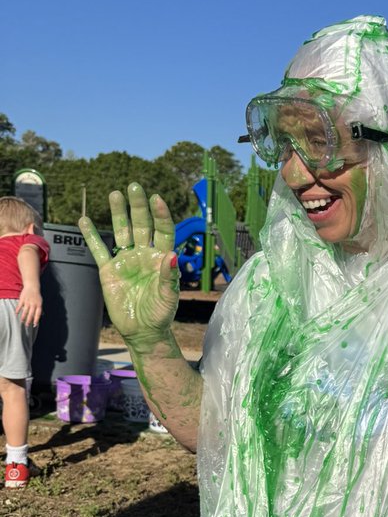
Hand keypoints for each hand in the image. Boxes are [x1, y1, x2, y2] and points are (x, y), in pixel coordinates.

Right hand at [15, 285, 41, 326]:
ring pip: (25, 311)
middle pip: (31, 314)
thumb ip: (40, 309)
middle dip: (29, 320)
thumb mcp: (40, 302)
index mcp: (39, 305)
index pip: (38, 314)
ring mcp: (27, 301)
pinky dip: (18, 309)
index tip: (34, 325)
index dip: (36, 320)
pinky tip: (16, 313)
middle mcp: (33, 304)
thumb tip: (42, 315)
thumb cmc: (37, 295)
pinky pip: (19, 305)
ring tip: (22, 321)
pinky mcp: (22, 299)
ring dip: (23, 317)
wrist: (32, 286)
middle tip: (27, 325)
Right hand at [79, 184, 179, 343]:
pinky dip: (91, 235)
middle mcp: (144, 254)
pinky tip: (84, 220)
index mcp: (161, 257)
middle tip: (134, 186)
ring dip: (118, 213)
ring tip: (115, 194)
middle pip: (141, 225)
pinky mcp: (109, 270)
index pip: (162, 230)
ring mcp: (126, 260)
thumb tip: (173, 256)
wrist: (142, 331)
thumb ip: (169, 276)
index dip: (160, 215)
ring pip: (121, 232)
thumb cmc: (160, 313)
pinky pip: (99, 249)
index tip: (157, 198)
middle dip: (138, 206)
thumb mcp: (168, 297)